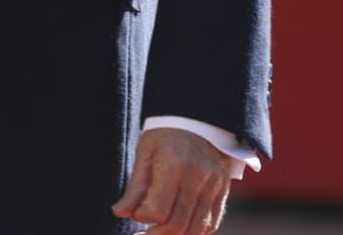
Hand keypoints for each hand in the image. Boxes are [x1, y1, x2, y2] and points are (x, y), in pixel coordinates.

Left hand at [112, 127, 234, 233]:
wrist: (198, 120)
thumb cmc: (164, 135)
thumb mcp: (145, 153)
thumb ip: (135, 187)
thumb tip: (120, 212)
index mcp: (173, 166)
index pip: (158, 209)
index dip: (142, 217)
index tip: (135, 213)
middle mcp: (197, 178)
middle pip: (177, 224)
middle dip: (156, 234)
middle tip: (141, 233)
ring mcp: (213, 186)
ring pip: (196, 228)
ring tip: (158, 233)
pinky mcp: (223, 192)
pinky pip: (211, 223)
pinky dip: (195, 232)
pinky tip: (179, 229)